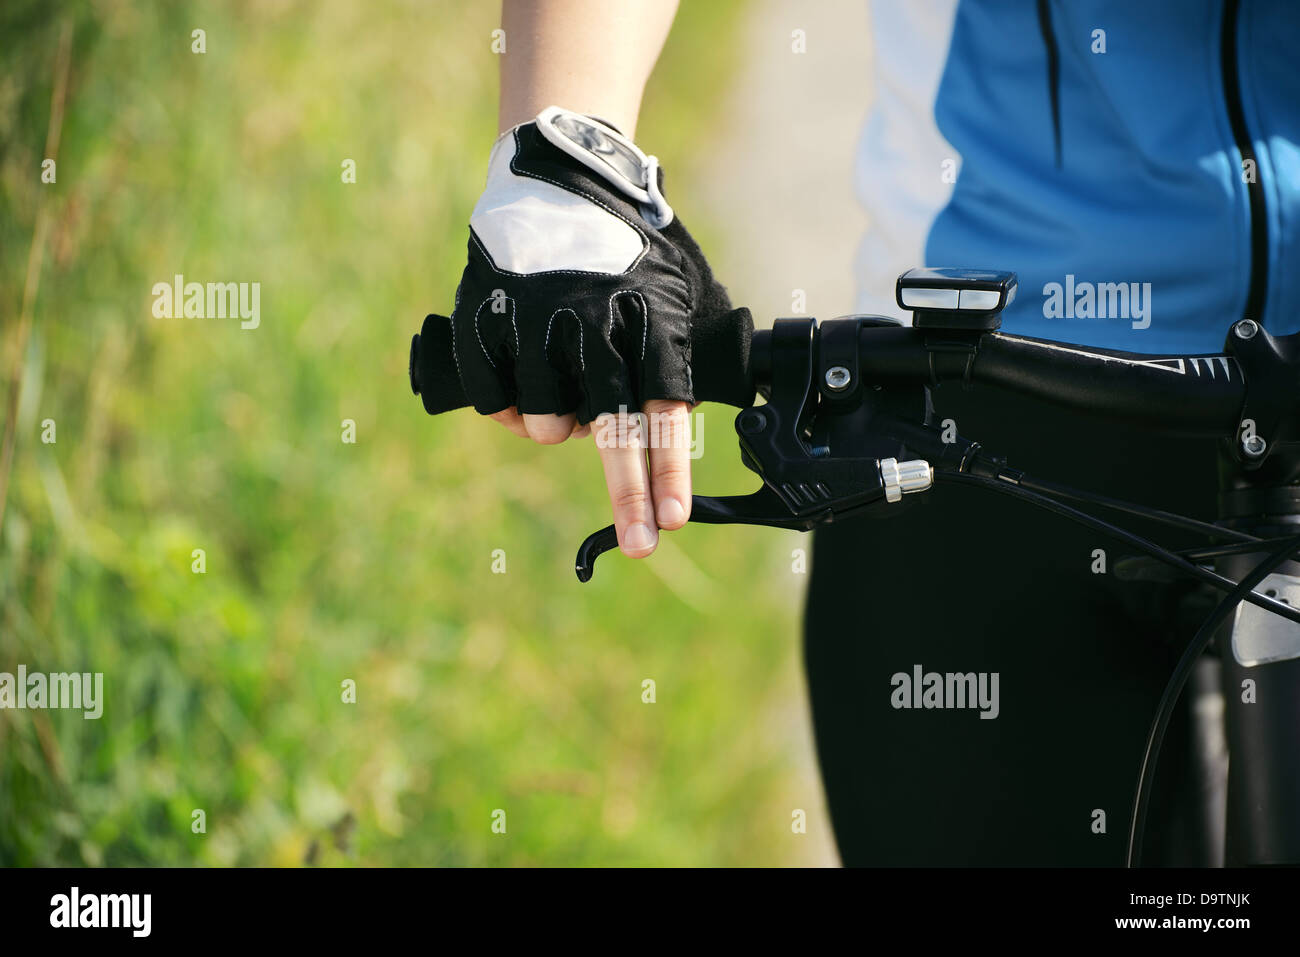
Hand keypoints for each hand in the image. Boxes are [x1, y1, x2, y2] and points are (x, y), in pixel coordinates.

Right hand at [409, 107, 752, 558]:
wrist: (560, 178)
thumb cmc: (629, 246)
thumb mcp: (681, 288)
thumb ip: (690, 350)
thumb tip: (710, 410)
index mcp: (649, 317)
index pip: (664, 410)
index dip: (668, 472)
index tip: (674, 520)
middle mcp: (594, 323)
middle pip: (612, 431)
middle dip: (630, 496)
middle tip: (641, 544)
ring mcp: (537, 320)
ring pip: (547, 421)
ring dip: (559, 430)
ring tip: (567, 396)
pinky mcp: (488, 315)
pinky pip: (494, 398)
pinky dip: (509, 411)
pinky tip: (523, 393)